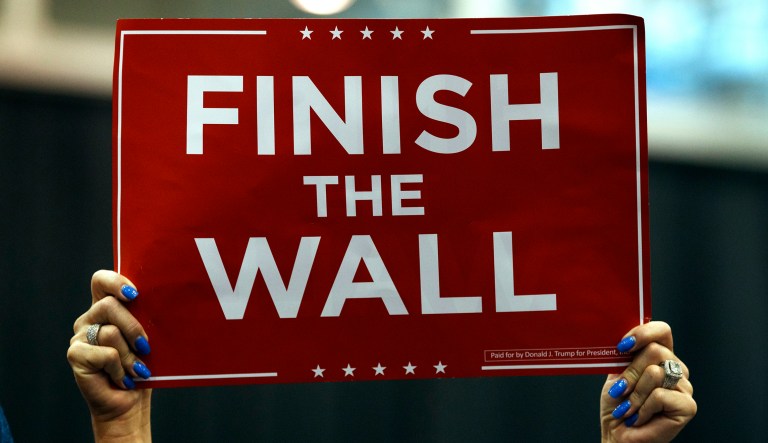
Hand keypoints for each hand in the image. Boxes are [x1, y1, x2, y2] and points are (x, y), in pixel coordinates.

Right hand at [67, 270, 151, 441]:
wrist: (129, 402)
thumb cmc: (142, 367)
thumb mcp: (147, 337)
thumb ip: (145, 317)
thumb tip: (162, 301)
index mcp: (105, 308)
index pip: (100, 280)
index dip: (115, 281)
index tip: (135, 294)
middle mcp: (89, 318)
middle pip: (109, 305)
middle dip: (133, 327)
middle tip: (146, 346)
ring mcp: (79, 336)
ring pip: (110, 332)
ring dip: (130, 355)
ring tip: (135, 368)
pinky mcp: (75, 355)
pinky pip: (106, 354)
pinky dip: (120, 368)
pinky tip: (122, 378)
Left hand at [600, 321, 695, 442]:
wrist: (618, 436)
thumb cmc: (617, 406)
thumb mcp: (616, 374)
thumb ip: (624, 355)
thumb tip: (623, 339)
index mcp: (660, 357)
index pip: (662, 331)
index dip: (643, 333)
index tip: (622, 346)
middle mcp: (676, 369)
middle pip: (656, 350)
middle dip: (630, 372)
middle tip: (620, 390)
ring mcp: (685, 387)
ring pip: (655, 373)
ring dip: (634, 393)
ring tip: (628, 407)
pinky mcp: (688, 406)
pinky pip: (660, 395)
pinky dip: (643, 408)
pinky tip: (639, 417)